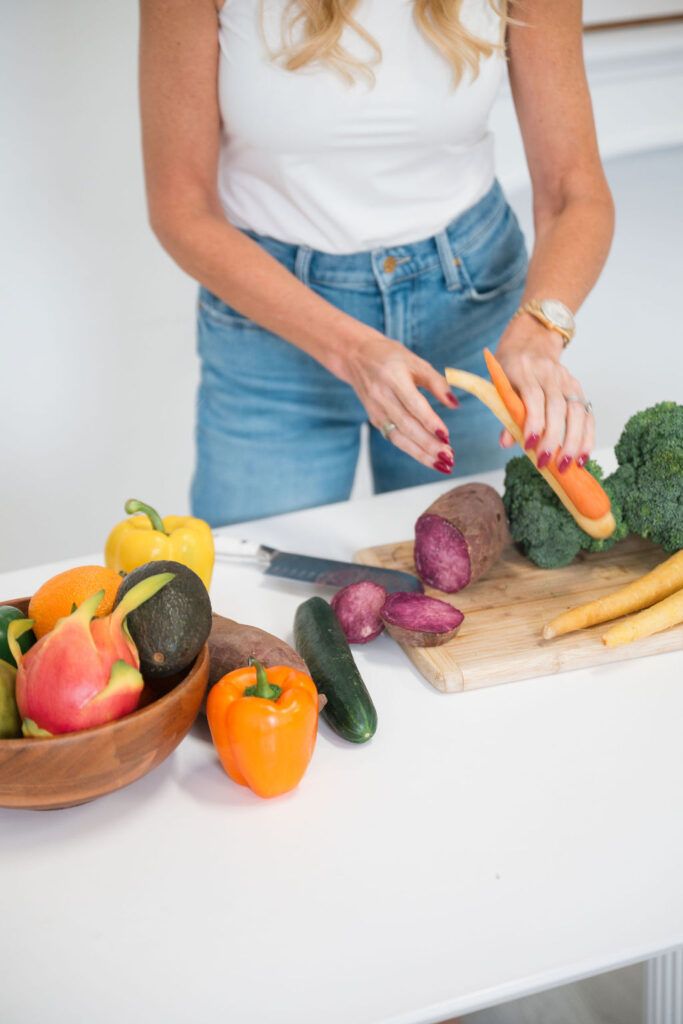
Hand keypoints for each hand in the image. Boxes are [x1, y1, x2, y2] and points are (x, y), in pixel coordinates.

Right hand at [337, 329, 457, 473]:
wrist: (356, 355)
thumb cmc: (391, 357)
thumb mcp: (416, 362)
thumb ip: (437, 383)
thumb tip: (455, 404)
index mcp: (393, 377)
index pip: (413, 404)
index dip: (430, 422)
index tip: (447, 436)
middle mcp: (381, 395)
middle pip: (406, 426)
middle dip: (428, 444)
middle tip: (449, 457)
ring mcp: (375, 409)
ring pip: (399, 437)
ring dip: (421, 453)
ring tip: (441, 464)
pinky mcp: (374, 418)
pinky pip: (394, 438)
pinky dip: (411, 449)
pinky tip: (427, 457)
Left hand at [495, 317, 593, 470]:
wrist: (531, 341)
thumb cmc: (511, 369)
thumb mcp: (500, 385)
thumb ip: (506, 413)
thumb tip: (506, 443)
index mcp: (524, 370)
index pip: (533, 397)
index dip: (533, 422)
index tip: (529, 445)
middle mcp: (550, 374)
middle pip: (558, 407)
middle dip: (554, 438)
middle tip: (547, 463)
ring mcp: (567, 381)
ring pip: (576, 412)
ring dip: (574, 442)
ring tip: (567, 465)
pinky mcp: (578, 389)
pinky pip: (587, 414)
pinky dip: (587, 437)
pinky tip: (583, 457)